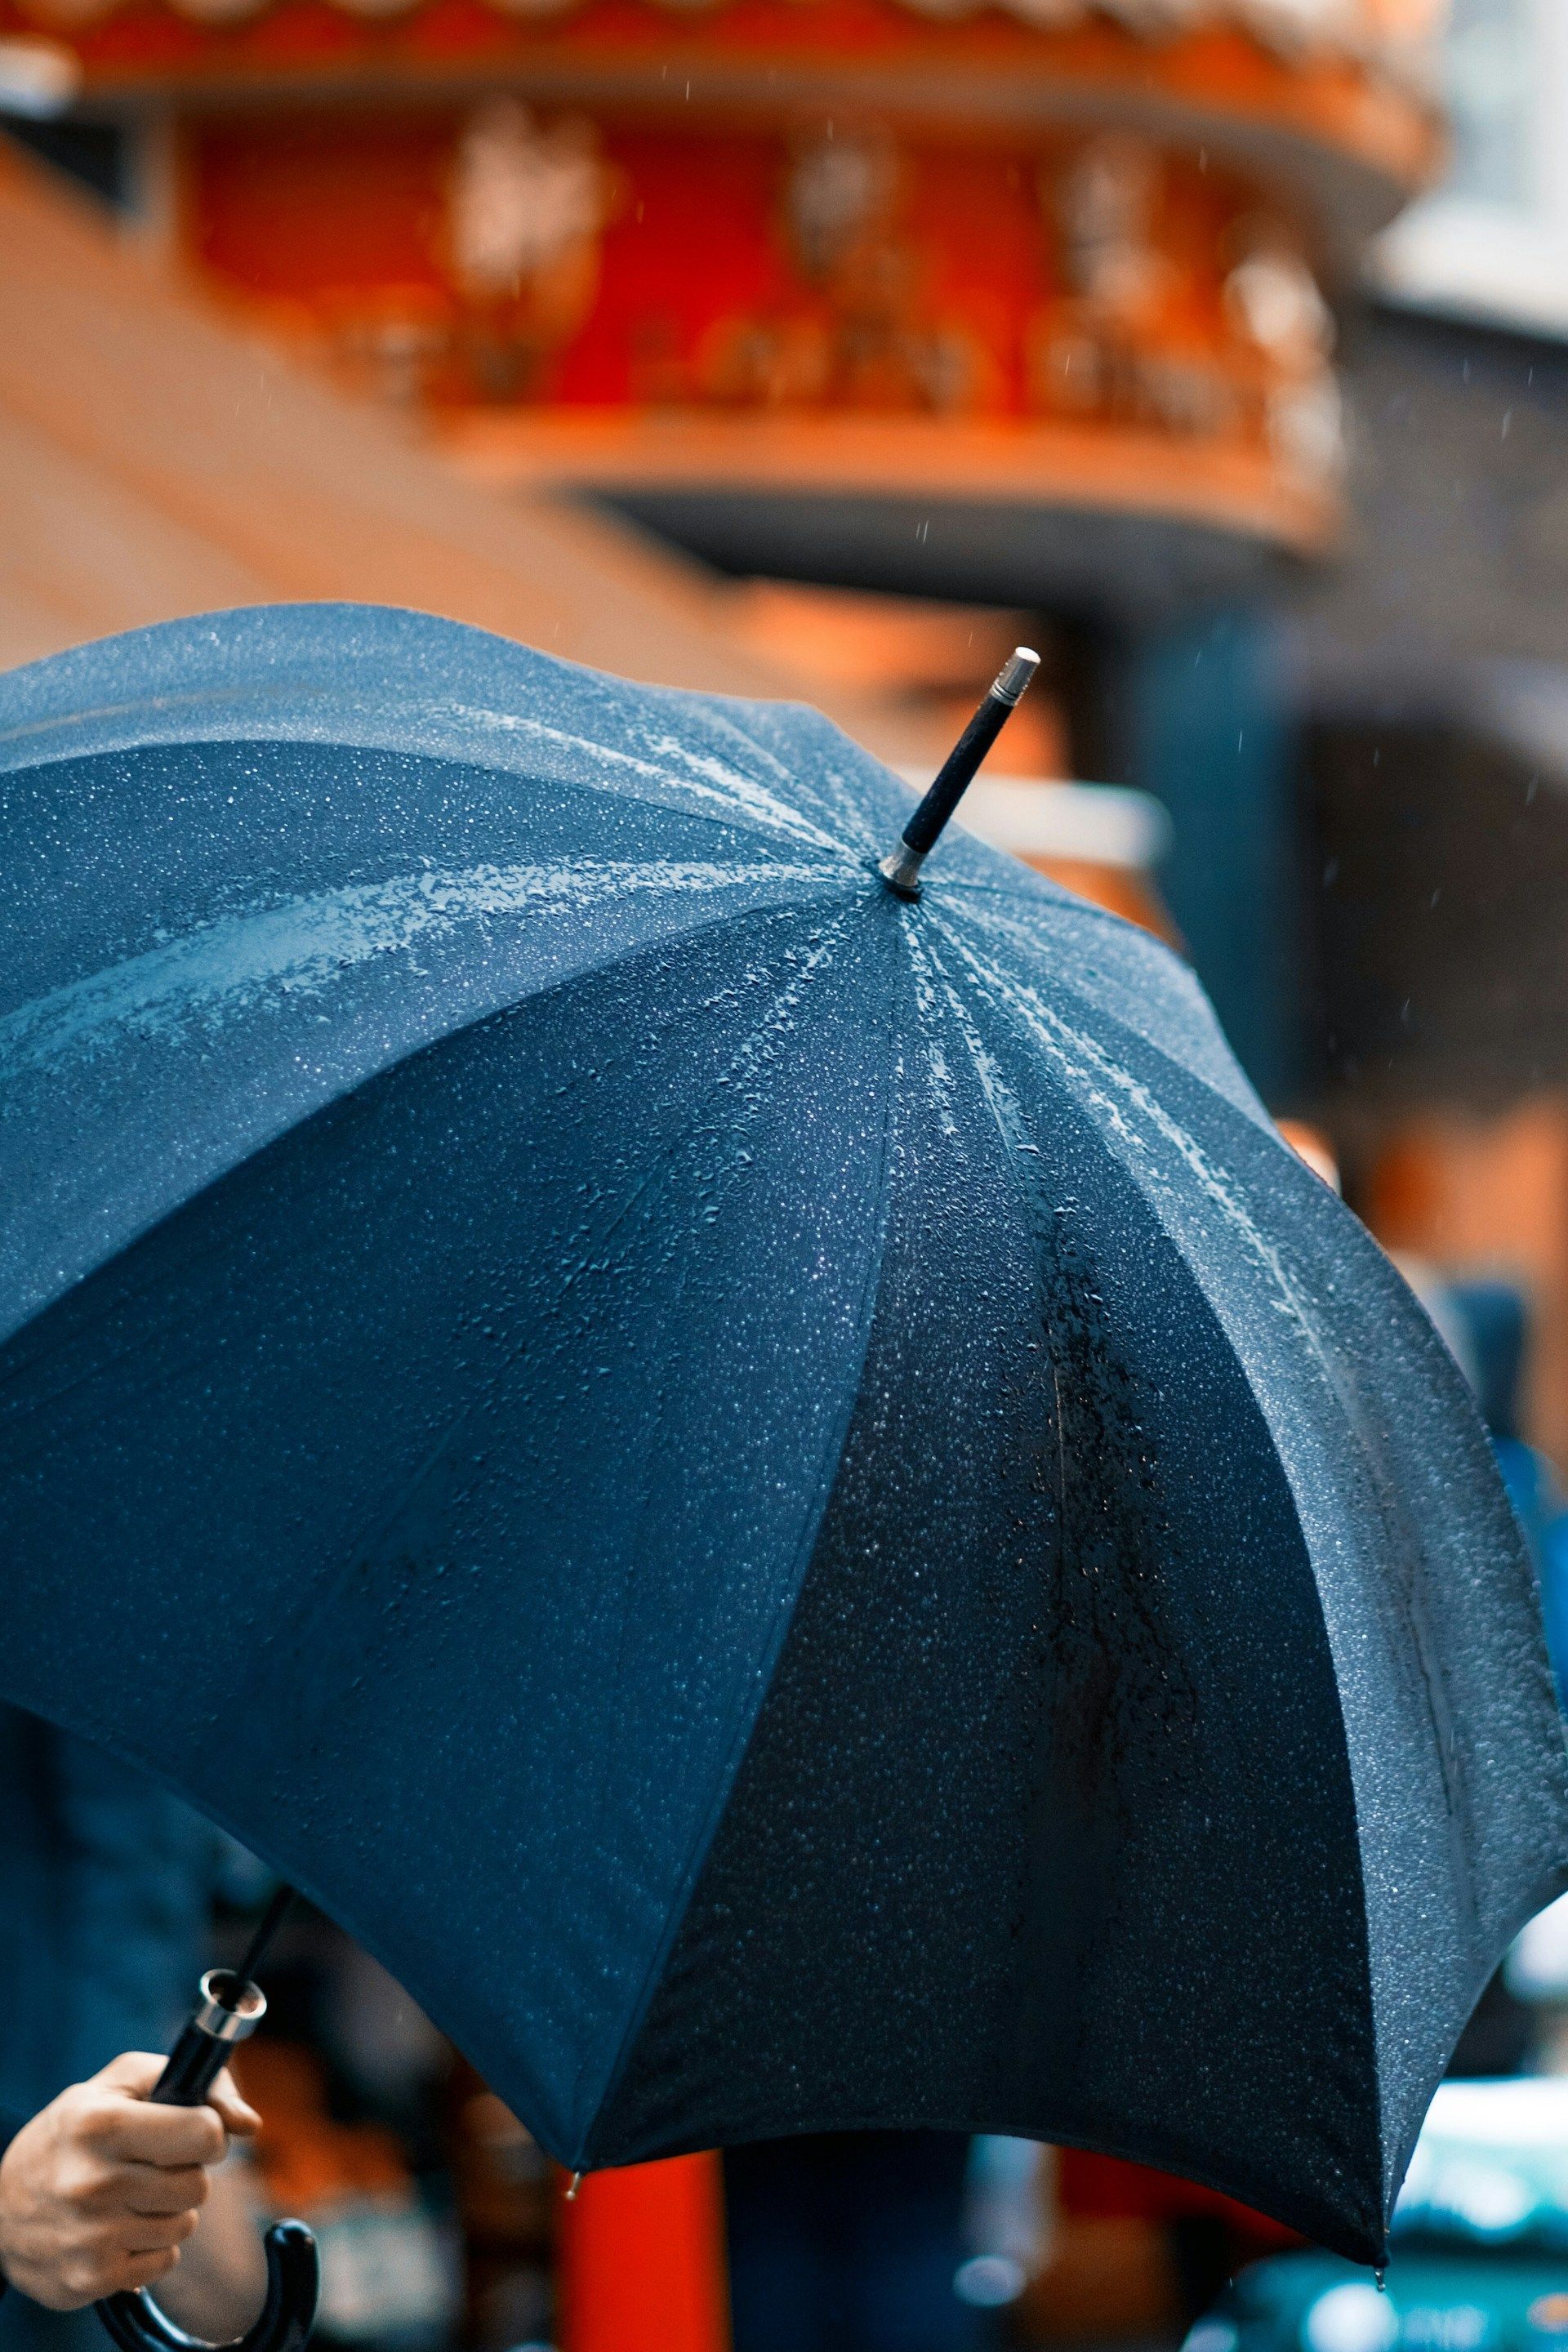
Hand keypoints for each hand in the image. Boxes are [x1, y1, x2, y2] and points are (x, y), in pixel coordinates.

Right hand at [0, 2054, 259, 2308]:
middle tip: (150, 2165)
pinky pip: (164, 2261)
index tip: (188, 2132)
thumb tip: (251, 2123)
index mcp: (101, 2125)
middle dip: (185, 2171)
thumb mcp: (121, 2084)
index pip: (204, 2133)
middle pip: (198, 2184)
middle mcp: (93, 2184)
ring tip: (128, 2196)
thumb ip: (198, 2083)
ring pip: (184, 2224)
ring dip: (168, 2210)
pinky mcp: (91, 2279)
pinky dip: (151, 2247)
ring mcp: (91, 2237)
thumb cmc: (74, 2133)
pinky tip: (118, 2229)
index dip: (207, 2131)